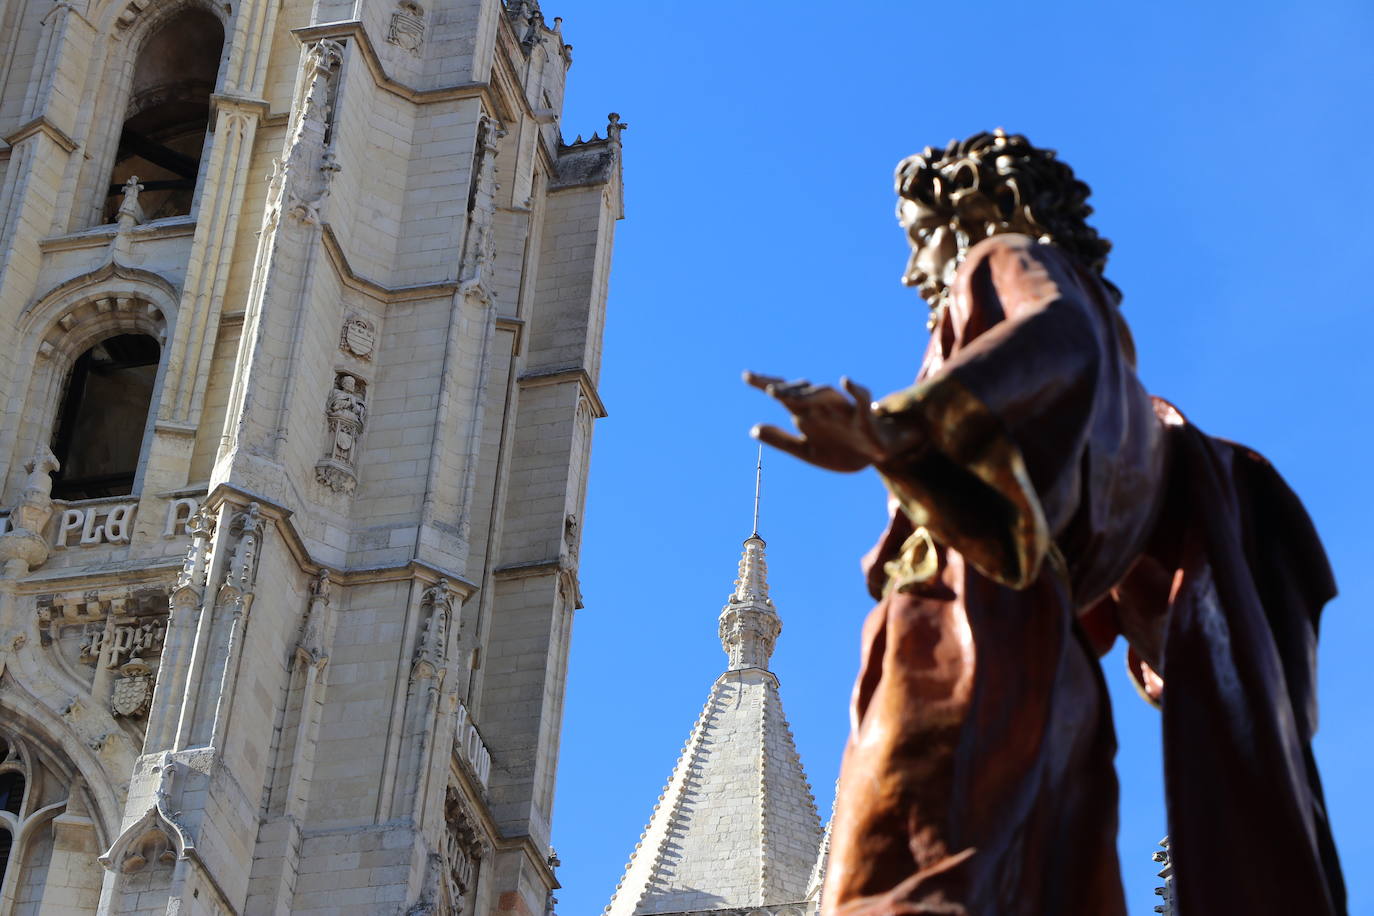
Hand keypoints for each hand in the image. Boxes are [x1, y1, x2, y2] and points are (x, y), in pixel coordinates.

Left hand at [744, 371, 890, 471]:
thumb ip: (781, 441)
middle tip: (769, 390)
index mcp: (807, 415)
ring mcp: (844, 409)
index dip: (766, 384)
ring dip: (810, 394)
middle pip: (803, 393)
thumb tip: (753, 429)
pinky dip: (854, 389)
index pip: (784, 396)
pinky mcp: (864, 416)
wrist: (875, 459)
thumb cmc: (841, 450)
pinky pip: (861, 398)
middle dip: (788, 391)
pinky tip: (845, 381)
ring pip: (826, 394)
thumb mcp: (807, 451)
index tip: (747, 376)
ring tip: (796, 396)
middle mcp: (823, 408)